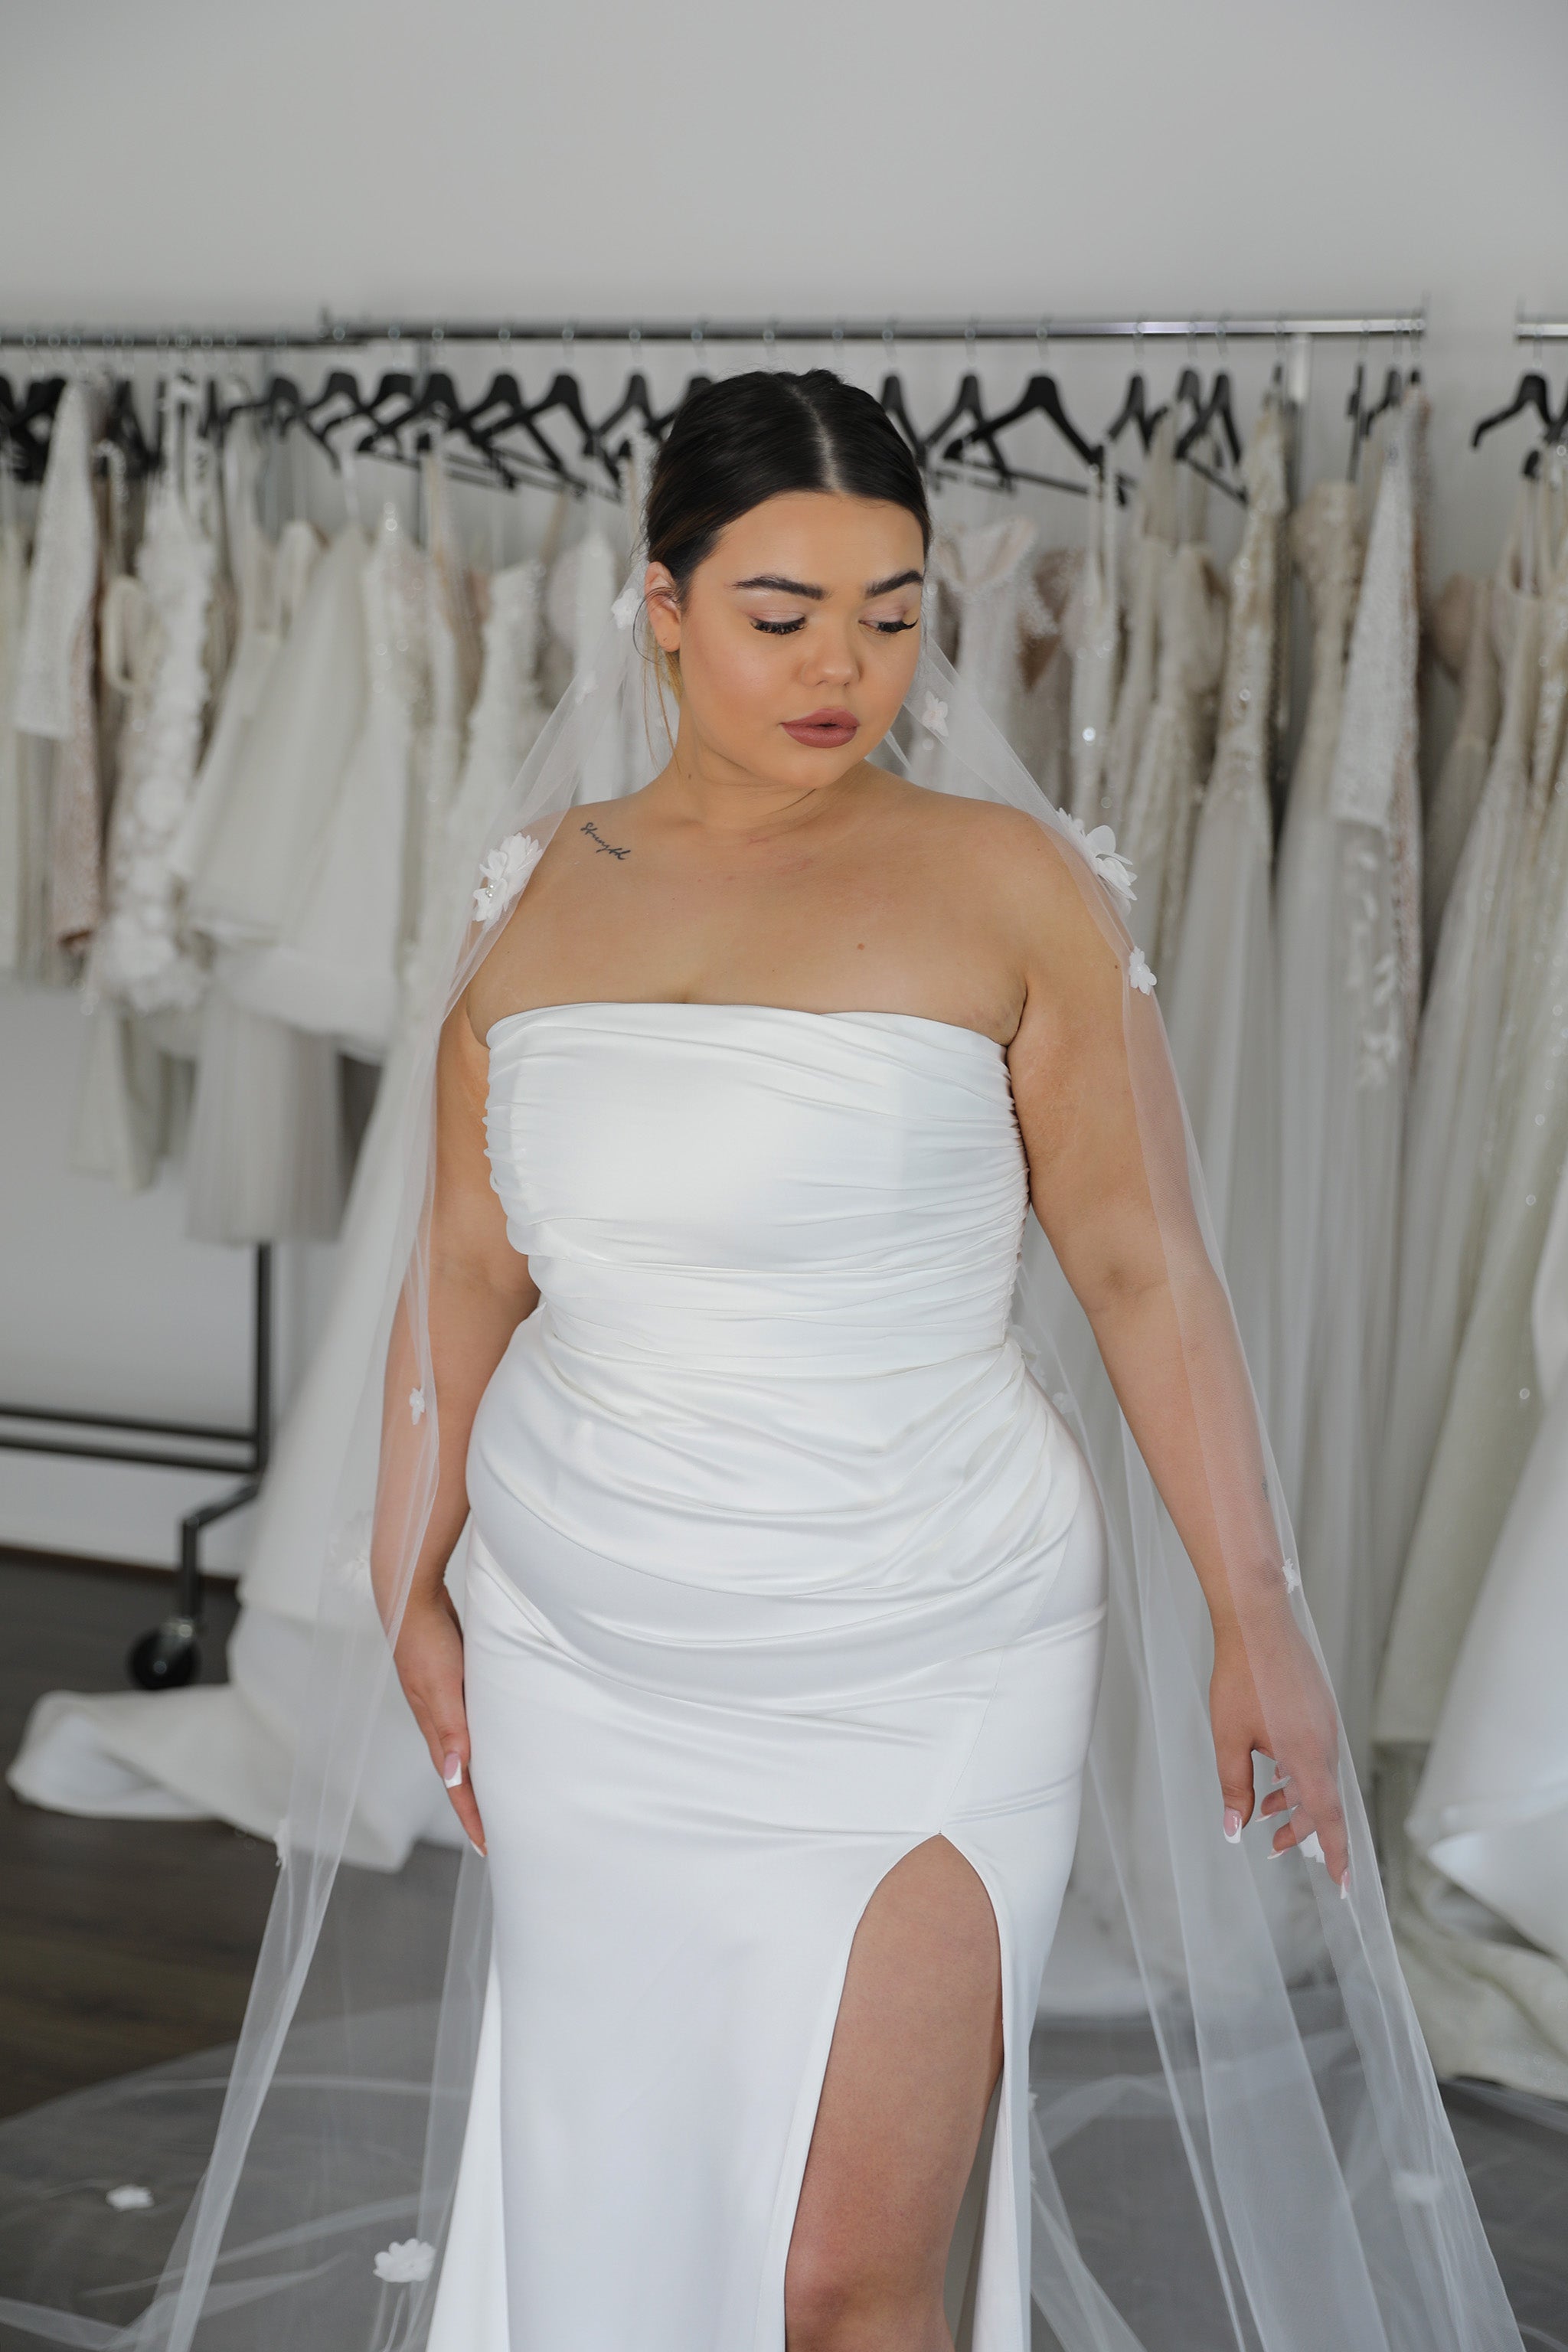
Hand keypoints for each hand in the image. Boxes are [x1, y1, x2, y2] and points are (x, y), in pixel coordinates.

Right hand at [393, 1586, 486, 1855]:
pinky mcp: (452, 1682)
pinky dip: (483, 1740)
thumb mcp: (442, 1685)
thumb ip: (450, 1728)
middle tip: (499, 1831)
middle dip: (476, 1805)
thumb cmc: (425, 1640)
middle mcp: (439, 1721)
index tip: (490, 1848)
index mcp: (436, 1729)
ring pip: (465, 1749)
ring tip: (501, 1793)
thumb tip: (454, 1776)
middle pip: (459, 1775)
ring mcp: (443, 1702)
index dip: (471, 1817)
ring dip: (481, 1773)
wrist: (410, 1597)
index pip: (455, 1786)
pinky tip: (497, 1735)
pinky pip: (470, 1722)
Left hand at [1210, 1613, 1348, 1892]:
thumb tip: (1235, 1827)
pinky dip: (1299, 1773)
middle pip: (1322, 1801)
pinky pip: (1316, 1754)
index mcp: (1308, 1757)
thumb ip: (1234, 1787)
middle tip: (1273, 1845)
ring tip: (1268, 1810)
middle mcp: (1326, 1744)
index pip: (1328, 1818)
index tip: (1343, 1885)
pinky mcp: (1320, 1710)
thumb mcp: (1228, 1739)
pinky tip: (1276, 1772)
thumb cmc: (1241, 1678)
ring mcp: (1326, 1724)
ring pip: (1318, 1777)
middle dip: (1300, 1828)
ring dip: (1296, 1799)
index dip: (1334, 1854)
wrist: (1258, 1623)